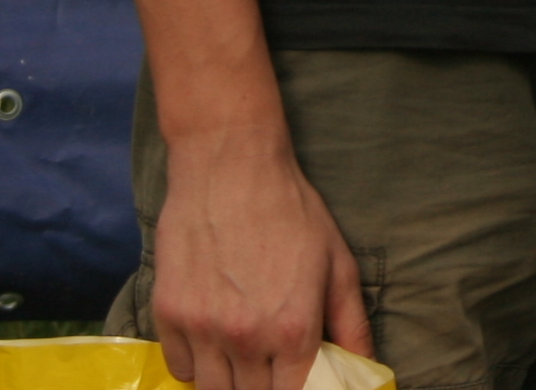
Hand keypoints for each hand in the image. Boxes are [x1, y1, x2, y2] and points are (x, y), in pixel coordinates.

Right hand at [149, 126, 369, 389]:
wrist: (231, 167)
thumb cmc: (292, 212)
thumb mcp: (338, 264)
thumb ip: (352, 325)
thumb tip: (367, 368)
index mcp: (293, 328)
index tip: (295, 379)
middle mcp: (245, 337)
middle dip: (265, 386)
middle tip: (272, 366)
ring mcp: (201, 329)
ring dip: (230, 381)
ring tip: (244, 359)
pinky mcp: (168, 314)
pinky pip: (180, 368)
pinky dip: (197, 365)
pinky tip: (214, 343)